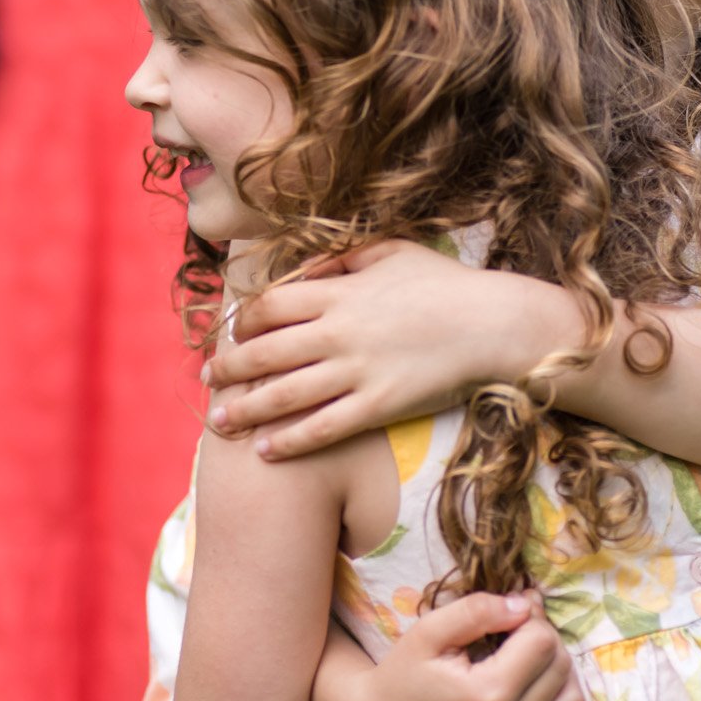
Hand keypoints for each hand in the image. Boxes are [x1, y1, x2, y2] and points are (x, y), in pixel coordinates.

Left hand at [205, 240, 569, 458]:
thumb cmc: (444, 284)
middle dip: (228, 368)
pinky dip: (290, 440)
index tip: (231, 333)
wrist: (493, 325)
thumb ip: (343, 256)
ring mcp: (356, 372)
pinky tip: (267, 450)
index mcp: (337, 292)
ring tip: (220, 421)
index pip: (268, 307)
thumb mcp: (390, 250)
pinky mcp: (378, 406)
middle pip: (264, 353)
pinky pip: (324, 428)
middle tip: (207, 379)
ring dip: (245, 409)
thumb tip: (306, 265)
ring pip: (284, 395)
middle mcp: (337, 333)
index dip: (242, 322)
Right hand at [328, 593, 581, 700]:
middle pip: (561, 669)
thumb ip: (478, 609)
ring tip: (526, 664)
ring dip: (557, 676)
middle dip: (543, 641)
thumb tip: (526, 604)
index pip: (542, 641)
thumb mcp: (429, 631)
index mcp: (487, 695)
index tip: (508, 614)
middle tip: (513, 635)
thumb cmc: (403, 675)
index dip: (528, 617)